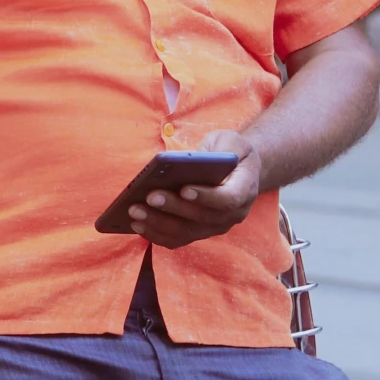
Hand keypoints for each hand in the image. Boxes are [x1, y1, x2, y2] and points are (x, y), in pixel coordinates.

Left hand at [129, 130, 262, 248]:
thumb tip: (186, 162)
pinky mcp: (199, 232)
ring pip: (186, 232)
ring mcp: (215, 227)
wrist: (238, 170)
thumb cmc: (230, 152)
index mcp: (245, 189)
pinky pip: (177, 239)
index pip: (228, 199)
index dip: (206, 196)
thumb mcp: (231, 140)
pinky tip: (137, 223)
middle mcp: (233, 214)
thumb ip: (217, 149)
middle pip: (201, 218)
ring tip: (134, 211)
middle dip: (173, 208)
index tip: (183, 188)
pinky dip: (156, 234)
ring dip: (158, 224)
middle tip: (149, 197)